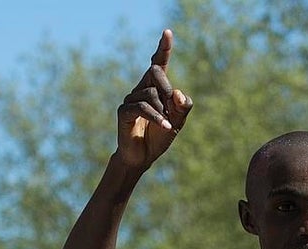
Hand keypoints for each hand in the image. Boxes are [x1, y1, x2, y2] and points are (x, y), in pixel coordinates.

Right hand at [116, 29, 193, 169]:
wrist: (142, 157)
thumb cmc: (158, 137)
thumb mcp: (178, 121)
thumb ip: (183, 106)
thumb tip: (178, 93)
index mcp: (155, 88)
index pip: (159, 63)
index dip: (163, 48)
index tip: (167, 32)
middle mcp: (141, 89)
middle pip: (155, 71)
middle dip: (167, 87)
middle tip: (172, 108)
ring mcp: (131, 99)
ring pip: (151, 93)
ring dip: (163, 110)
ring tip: (166, 124)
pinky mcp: (124, 111)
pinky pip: (142, 107)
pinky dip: (156, 116)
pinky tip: (165, 125)